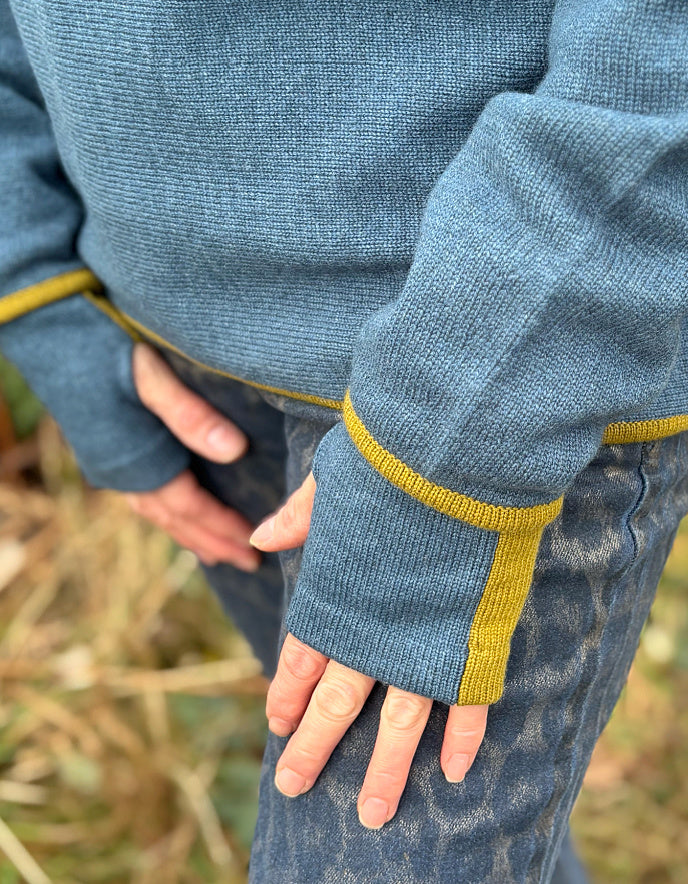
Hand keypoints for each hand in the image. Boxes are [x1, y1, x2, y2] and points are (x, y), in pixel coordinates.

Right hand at [125, 342, 261, 571]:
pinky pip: (143, 498)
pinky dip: (168, 514)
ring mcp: (112, 465)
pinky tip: (177, 515)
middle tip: (246, 565)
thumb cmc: (104, 349)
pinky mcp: (108, 452)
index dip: (222, 526)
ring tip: (215, 554)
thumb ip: (190, 414)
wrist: (50, 333)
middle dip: (211, 543)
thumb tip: (235, 452)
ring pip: (157, 513)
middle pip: (174, 520)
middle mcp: (122, 473)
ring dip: (189, 534)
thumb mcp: (152, 375)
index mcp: (137, 461)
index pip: (189, 506)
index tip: (253, 545)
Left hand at [249, 475, 488, 828]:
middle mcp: (373, 628)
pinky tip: (454, 773)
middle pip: (336, 702)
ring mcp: (422, 640)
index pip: (302, 657)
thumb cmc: (394, 459)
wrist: (457, 453)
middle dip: (313, 747)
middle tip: (293, 787)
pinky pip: (468, 701)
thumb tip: (260, 539)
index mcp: (336, 592)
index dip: (286, 693)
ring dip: (385, 769)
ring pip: (398, 721)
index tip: (275, 723)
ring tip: (372, 815)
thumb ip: (301, 516)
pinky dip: (463, 738)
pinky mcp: (471, 640)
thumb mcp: (336, 479)